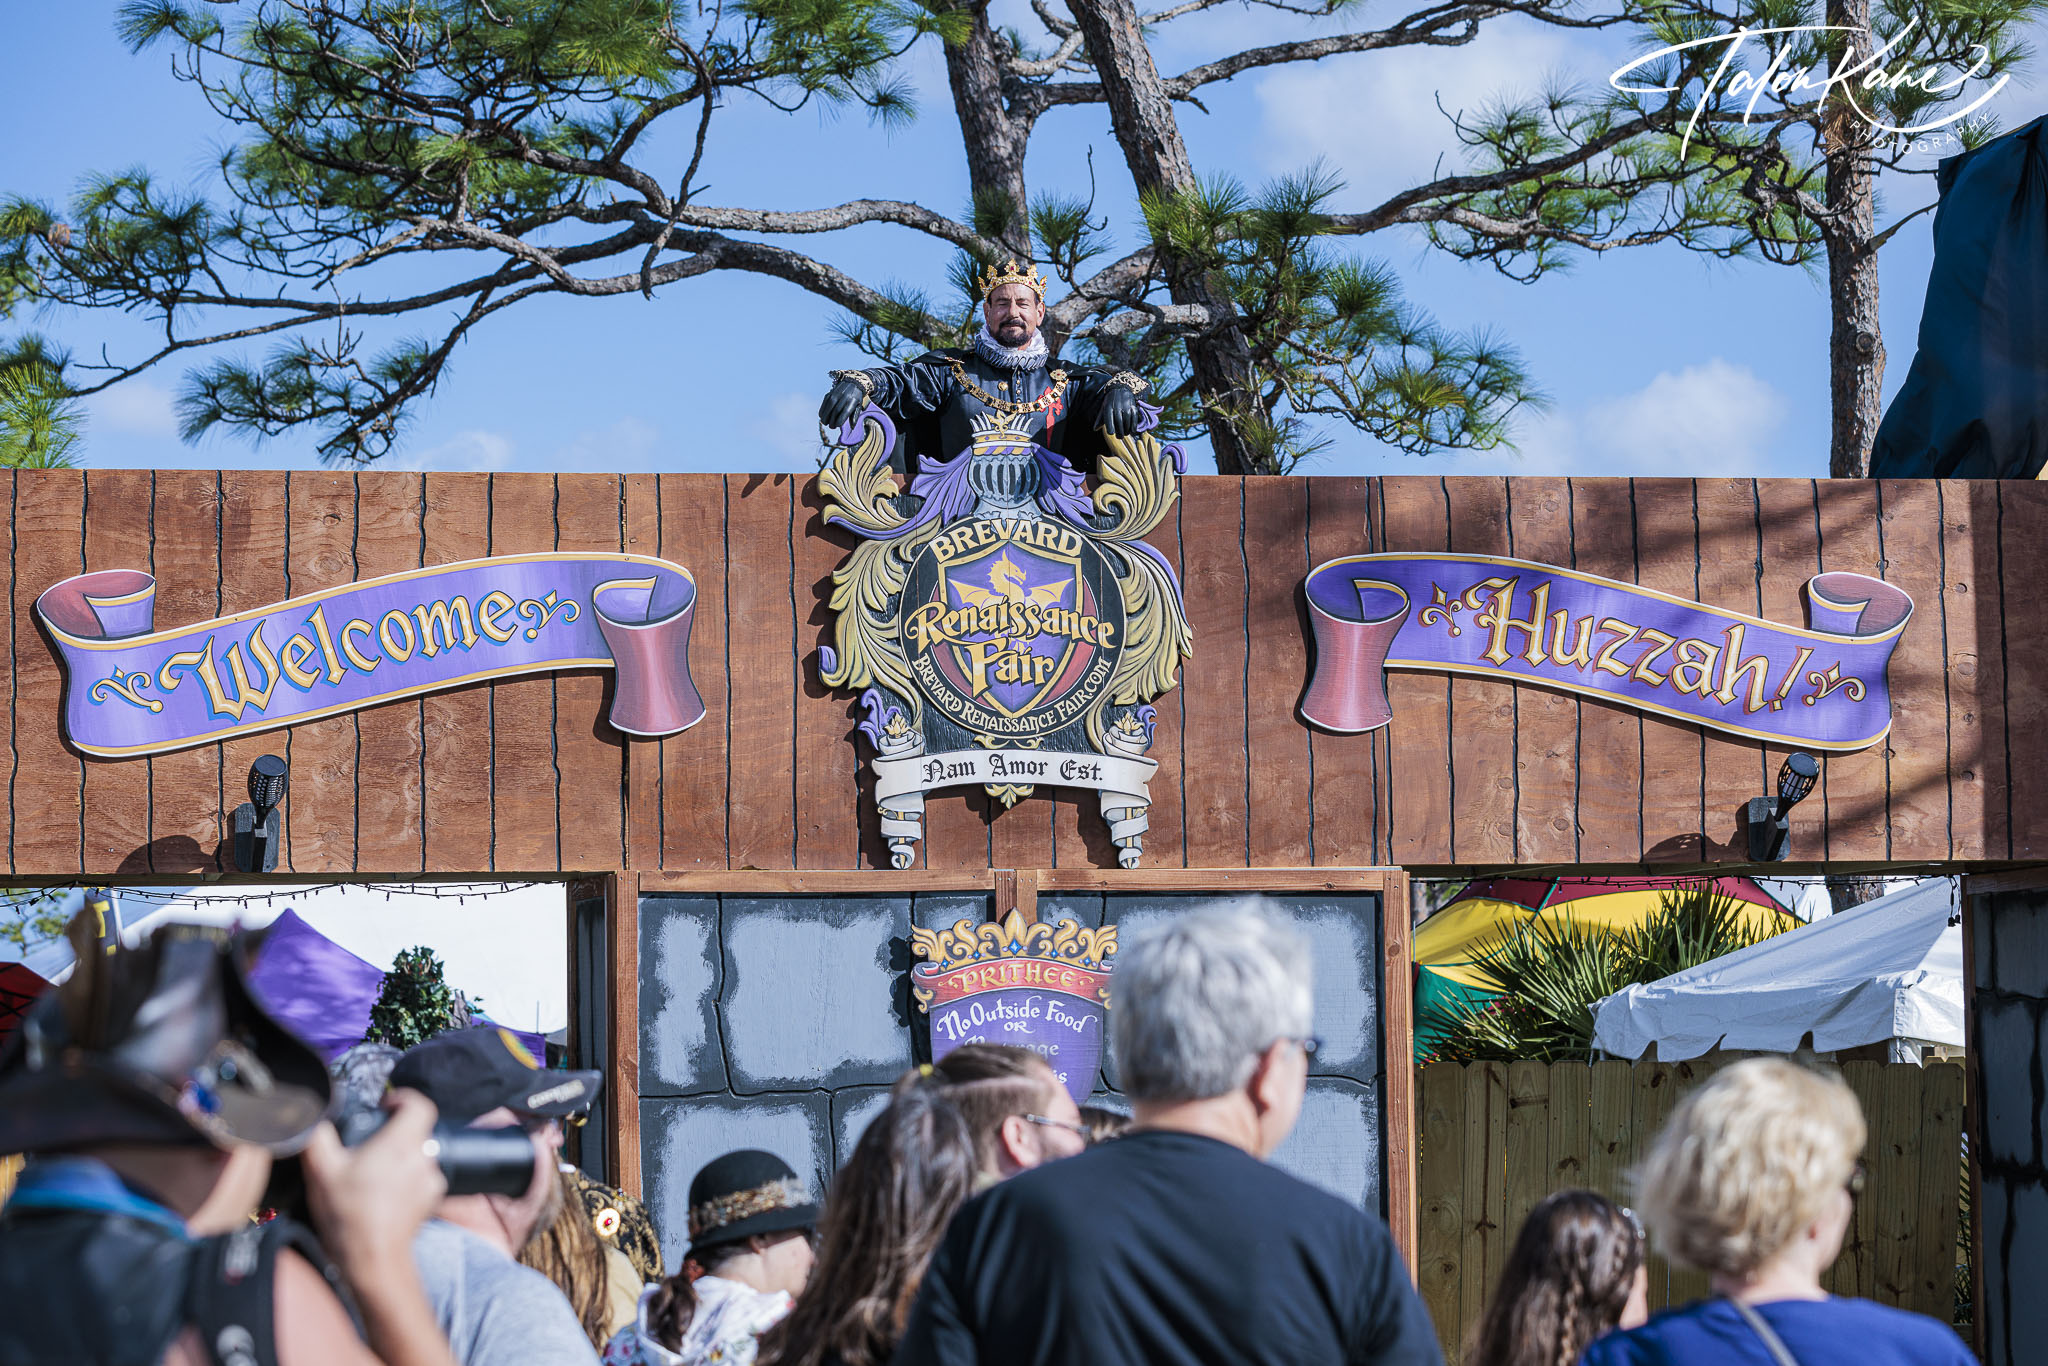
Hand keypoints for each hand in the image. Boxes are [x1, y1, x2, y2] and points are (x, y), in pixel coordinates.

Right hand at [301, 1087, 446, 1276]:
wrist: (372, 1260)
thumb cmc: (348, 1216)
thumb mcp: (321, 1171)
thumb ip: (318, 1136)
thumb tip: (313, 1116)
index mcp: (402, 1142)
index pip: (420, 1104)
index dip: (402, 1098)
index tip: (384, 1106)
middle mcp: (423, 1157)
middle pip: (417, 1130)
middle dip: (395, 1131)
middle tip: (369, 1144)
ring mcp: (431, 1180)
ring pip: (419, 1155)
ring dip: (400, 1158)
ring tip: (372, 1173)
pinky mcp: (432, 1201)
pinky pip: (420, 1178)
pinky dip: (405, 1179)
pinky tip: (383, 1194)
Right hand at [819, 377, 868, 431]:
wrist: (852, 382)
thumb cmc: (856, 397)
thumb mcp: (858, 406)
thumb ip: (855, 416)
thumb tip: (852, 427)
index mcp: (852, 401)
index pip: (845, 412)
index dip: (839, 420)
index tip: (837, 426)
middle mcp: (844, 397)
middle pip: (835, 411)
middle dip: (832, 420)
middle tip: (831, 426)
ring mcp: (836, 394)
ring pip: (829, 407)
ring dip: (825, 416)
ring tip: (825, 423)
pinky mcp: (830, 393)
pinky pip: (825, 402)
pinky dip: (822, 410)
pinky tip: (821, 416)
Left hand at [1098, 385, 1142, 436]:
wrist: (1120, 388)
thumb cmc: (1110, 401)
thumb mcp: (1104, 408)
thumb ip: (1100, 419)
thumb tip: (1095, 429)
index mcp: (1108, 407)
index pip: (1108, 420)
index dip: (1110, 428)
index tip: (1111, 433)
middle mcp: (1117, 406)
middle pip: (1119, 422)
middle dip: (1119, 432)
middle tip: (1119, 436)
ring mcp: (1126, 406)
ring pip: (1127, 421)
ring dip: (1127, 430)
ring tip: (1125, 434)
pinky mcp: (1133, 406)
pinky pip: (1134, 417)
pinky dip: (1134, 426)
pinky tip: (1132, 431)